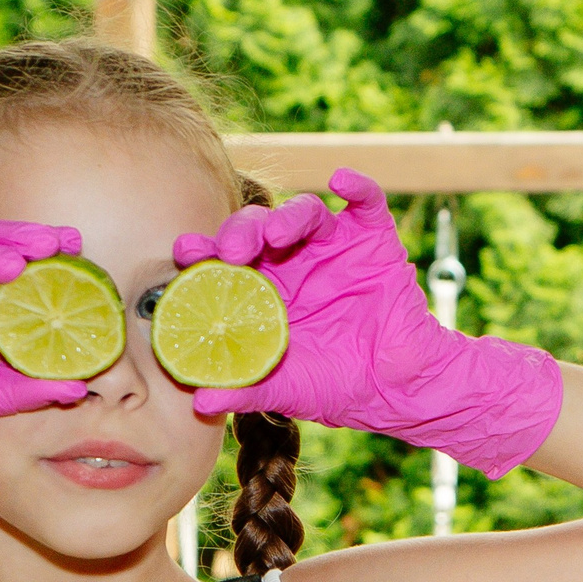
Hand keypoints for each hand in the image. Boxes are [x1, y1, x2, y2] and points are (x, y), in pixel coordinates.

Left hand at [173, 169, 561, 478]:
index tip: (185, 252)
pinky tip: (342, 181)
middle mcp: (294, 261)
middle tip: (233, 250)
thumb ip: (244, 391)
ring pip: (304, 210)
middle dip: (241, 231)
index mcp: (263, 289)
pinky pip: (367, 203)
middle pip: (258, 227)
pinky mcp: (374, 240)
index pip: (225, 260)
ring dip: (288, 214)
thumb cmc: (336, 387)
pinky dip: (358, 187)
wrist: (397, 391)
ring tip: (279, 233)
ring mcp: (334, 247)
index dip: (204, 252)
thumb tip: (198, 400)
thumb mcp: (285, 391)